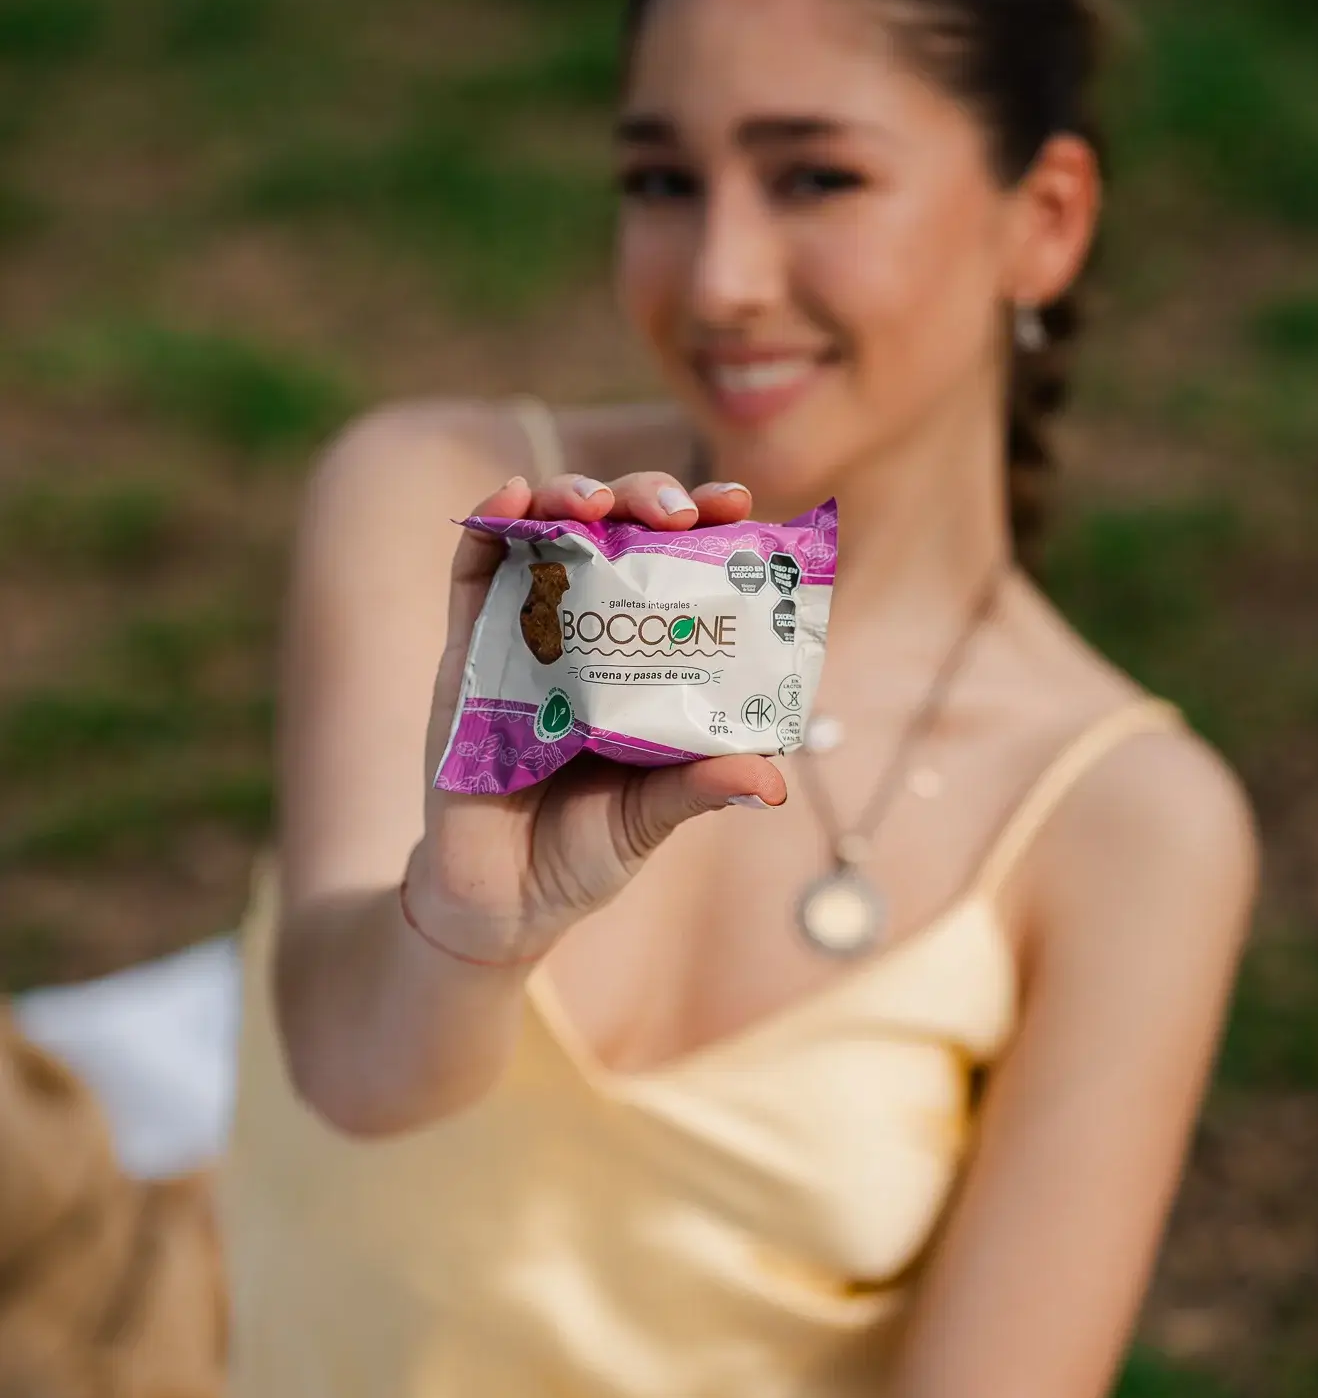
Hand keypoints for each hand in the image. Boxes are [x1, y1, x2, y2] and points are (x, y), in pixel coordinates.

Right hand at [408, 470, 787, 962]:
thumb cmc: (585, 852)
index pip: (681, 568)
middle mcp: (588, 632)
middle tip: (675, 508)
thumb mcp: (652, 817)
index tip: (738, 503)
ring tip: (594, 502)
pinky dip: (489, 526)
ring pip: (546, 534)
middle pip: (616, 533)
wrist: (499, 901)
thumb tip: (770, 780)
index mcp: (646, 660)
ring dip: (568, 496)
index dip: (707, 526)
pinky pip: (473, 575)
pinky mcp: (467, 653)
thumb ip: (700, 787)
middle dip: (645, 498)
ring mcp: (524, 634)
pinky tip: (509, 498)